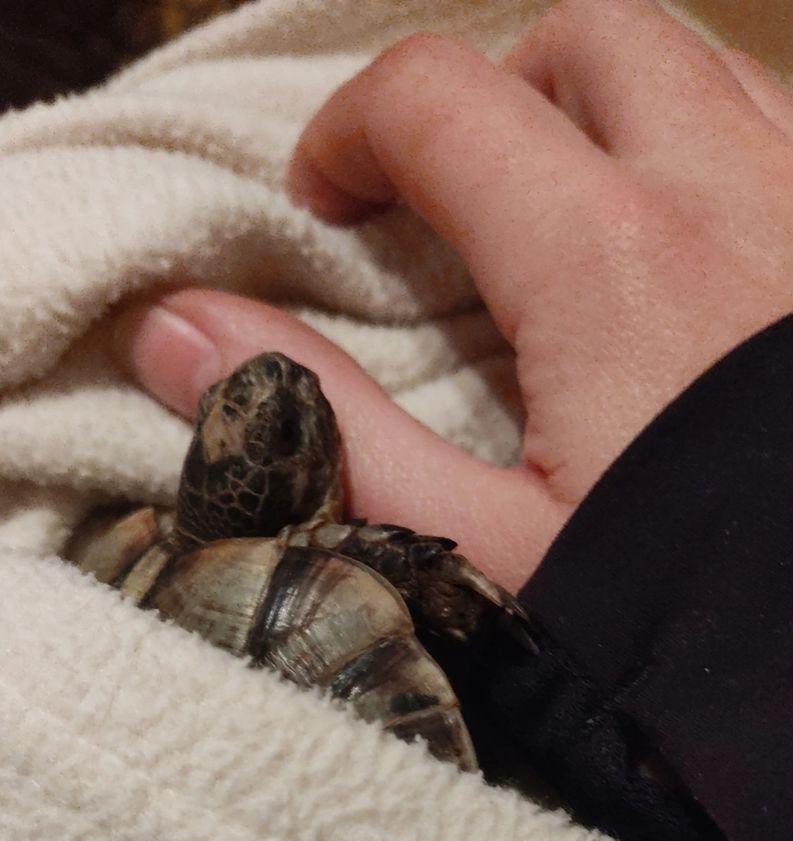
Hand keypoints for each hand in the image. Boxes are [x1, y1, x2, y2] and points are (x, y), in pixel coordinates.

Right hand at [114, 0, 792, 591]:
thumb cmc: (683, 633)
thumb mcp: (476, 551)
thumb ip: (323, 427)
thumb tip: (177, 331)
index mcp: (612, 264)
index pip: (441, 98)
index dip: (350, 131)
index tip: (326, 205)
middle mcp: (734, 199)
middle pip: (587, 41)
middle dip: (489, 95)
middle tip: (448, 199)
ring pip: (702, 70)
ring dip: (605, 111)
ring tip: (561, 214)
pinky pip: (784, 135)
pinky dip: (709, 154)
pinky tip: (685, 254)